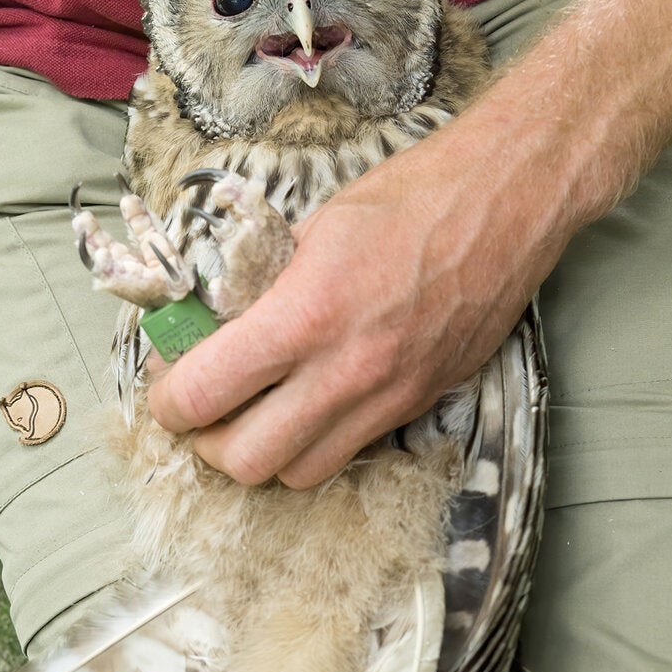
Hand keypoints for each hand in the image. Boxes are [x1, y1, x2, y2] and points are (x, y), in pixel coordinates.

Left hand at [147, 110, 578, 487]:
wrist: (506, 204)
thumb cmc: (407, 198)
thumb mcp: (309, 229)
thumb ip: (259, 288)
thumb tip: (211, 325)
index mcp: (304, 315)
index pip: (204, 395)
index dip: (167, 402)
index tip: (165, 386)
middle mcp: (345, 372)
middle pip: (244, 462)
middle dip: (207, 443)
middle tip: (203, 408)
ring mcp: (387, 397)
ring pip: (298, 474)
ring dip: (263, 453)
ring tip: (254, 414)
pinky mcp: (420, 405)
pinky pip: (349, 453)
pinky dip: (315, 443)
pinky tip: (309, 405)